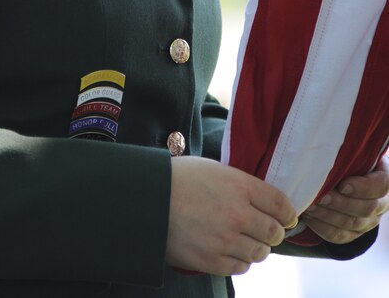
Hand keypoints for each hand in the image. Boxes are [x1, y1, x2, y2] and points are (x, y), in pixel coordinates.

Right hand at [166, 156, 297, 275]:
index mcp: (240, 186)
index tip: (286, 217)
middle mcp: (238, 214)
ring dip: (257, 247)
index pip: (280, 204)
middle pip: (274, 232)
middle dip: (273, 232)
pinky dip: (240, 260)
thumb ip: (242, 185)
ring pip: (260, 253)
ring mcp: (225, 240)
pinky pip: (240, 267)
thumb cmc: (180, 178)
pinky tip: (231, 250)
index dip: (288, 213)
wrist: (149, 198)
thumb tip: (263, 203)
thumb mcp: (216, 170)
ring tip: (245, 240)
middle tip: (266, 229)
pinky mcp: (211, 260)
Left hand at [302, 154, 388, 244]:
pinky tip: (308, 217)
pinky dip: (322, 228)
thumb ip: (349, 153)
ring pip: (351, 224)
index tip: (342, 185)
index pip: (380, 186)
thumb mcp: (355, 154)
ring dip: (327, 216)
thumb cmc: (350, 160)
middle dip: (339, 203)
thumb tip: (326, 143)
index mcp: (384, 180)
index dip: (362, 188)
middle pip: (365, 208)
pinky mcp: (354, 233)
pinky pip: (339, 236)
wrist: (351, 178)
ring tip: (309, 206)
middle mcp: (381, 204)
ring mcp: (368, 221)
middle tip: (320, 196)